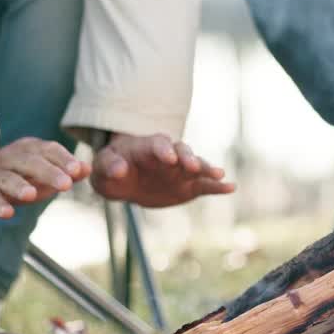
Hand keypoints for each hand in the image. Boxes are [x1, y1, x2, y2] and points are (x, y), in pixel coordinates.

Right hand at [0, 136, 89, 218]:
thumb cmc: (17, 176)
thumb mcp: (42, 172)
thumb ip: (66, 171)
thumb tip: (88, 169)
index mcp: (26, 150)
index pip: (47, 150)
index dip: (62, 159)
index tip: (77, 170)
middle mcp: (7, 158)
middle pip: (28, 162)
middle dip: (47, 172)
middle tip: (65, 185)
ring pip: (5, 178)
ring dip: (18, 186)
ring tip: (32, 196)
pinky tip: (7, 213)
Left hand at [91, 133, 235, 207]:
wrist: (124, 179)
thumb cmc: (111, 169)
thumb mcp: (103, 167)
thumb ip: (108, 166)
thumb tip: (118, 170)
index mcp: (147, 147)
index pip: (158, 145)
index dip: (164, 150)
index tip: (169, 158)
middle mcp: (169, 155)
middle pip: (182, 152)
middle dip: (188, 158)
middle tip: (193, 166)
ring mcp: (181, 170)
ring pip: (196, 166)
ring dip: (207, 169)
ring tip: (219, 175)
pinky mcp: (189, 186)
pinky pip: (205, 186)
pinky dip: (217, 186)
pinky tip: (231, 188)